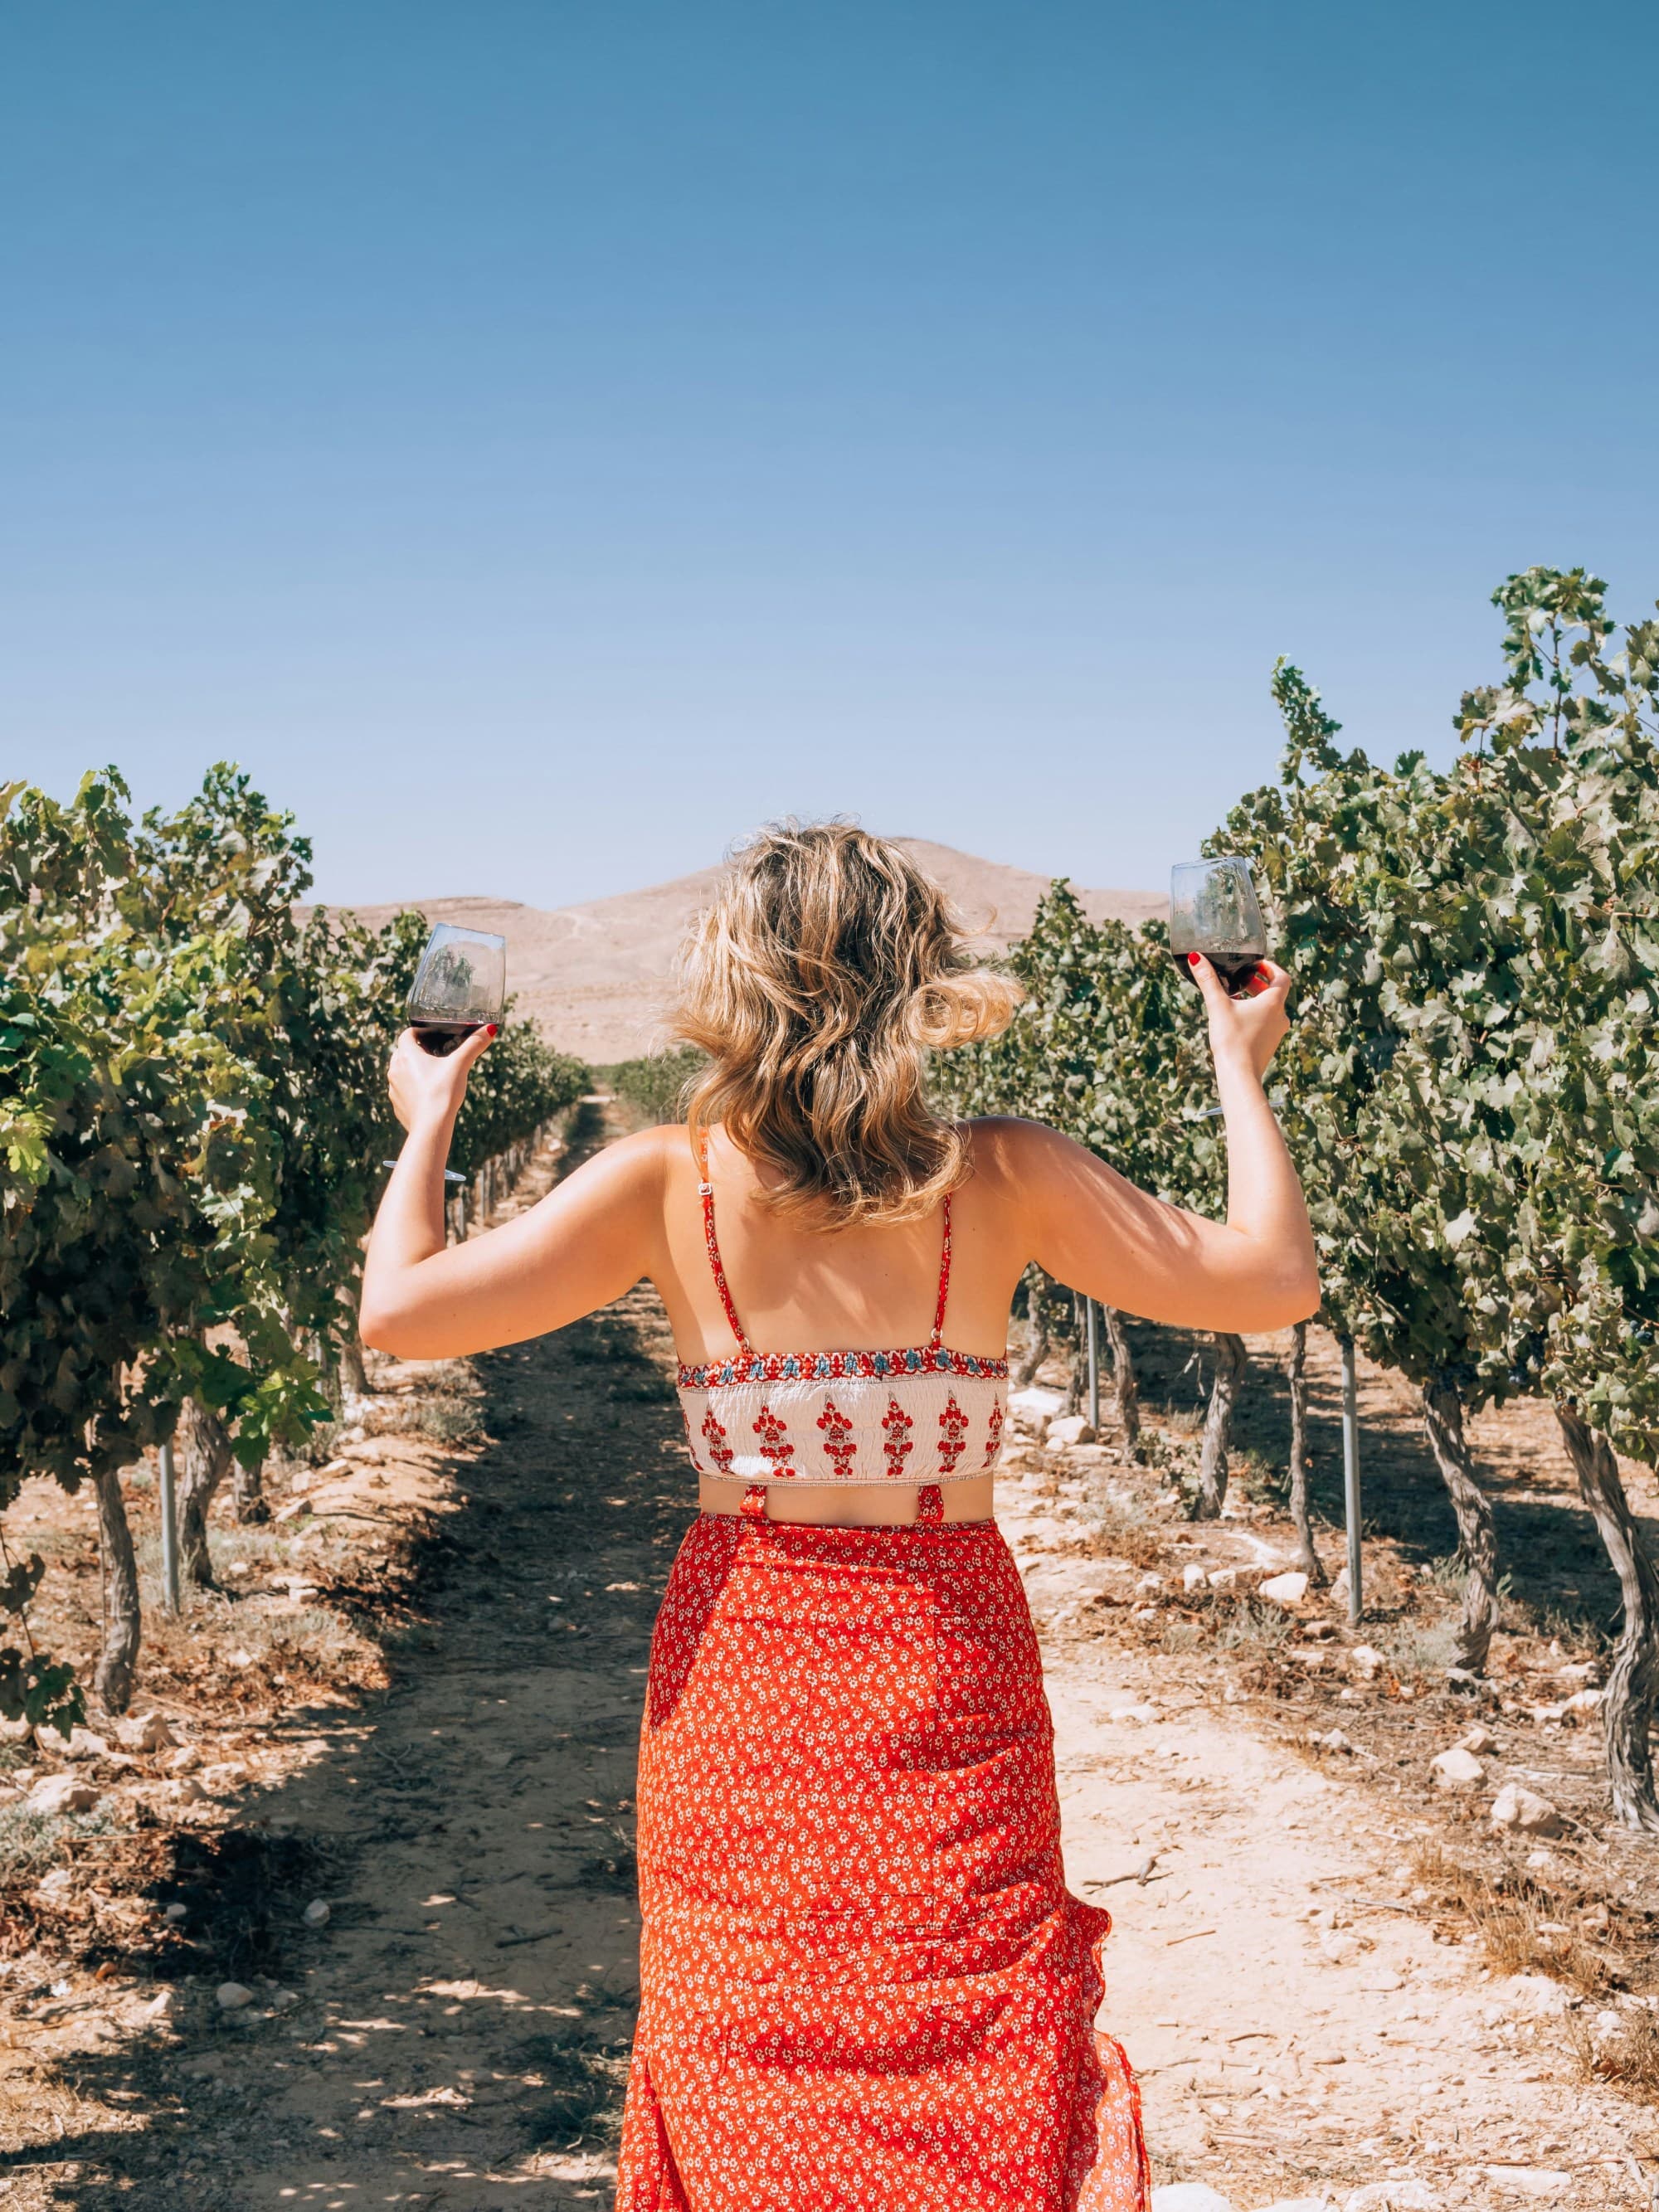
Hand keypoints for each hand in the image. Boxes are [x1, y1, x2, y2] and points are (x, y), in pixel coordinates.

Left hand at [387, 1024, 496, 1133]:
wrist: (431, 1127)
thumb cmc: (443, 1092)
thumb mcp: (461, 1065)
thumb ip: (474, 1045)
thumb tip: (490, 1029)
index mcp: (407, 1055)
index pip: (407, 1034)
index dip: (418, 1032)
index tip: (430, 1035)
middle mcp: (395, 1070)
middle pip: (402, 1053)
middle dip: (416, 1051)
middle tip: (434, 1053)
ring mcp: (394, 1089)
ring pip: (400, 1073)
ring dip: (412, 1071)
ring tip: (431, 1075)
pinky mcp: (397, 1106)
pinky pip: (402, 1092)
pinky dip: (412, 1090)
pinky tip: (427, 1095)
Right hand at [1186, 954, 1290, 1084]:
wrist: (1239, 1074)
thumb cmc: (1232, 1039)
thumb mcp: (1218, 1006)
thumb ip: (1208, 980)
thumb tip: (1195, 958)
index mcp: (1273, 1002)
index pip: (1281, 977)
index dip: (1270, 968)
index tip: (1256, 964)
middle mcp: (1280, 1016)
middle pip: (1275, 993)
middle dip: (1259, 984)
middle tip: (1242, 979)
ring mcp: (1277, 1032)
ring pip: (1271, 1009)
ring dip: (1257, 1000)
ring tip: (1237, 998)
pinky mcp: (1270, 1045)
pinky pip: (1267, 1023)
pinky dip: (1256, 1016)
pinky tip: (1238, 1020)